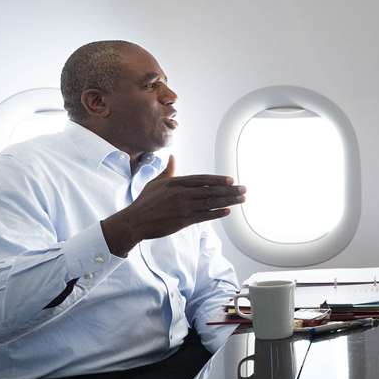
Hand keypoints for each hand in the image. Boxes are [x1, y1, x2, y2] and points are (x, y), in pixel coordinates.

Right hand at [102, 156, 245, 254]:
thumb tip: (173, 157)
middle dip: (229, 190)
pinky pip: (204, 216)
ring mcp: (183, 207)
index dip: (218, 180)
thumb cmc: (145, 202)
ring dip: (228, 200)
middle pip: (210, 190)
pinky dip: (217, 213)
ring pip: (211, 202)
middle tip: (244, 189)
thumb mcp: (156, 182)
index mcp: (176, 183)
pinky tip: (228, 211)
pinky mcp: (183, 221)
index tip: (231, 180)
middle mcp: (181, 193)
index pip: (202, 179)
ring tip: (241, 199)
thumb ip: (168, 171)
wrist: (135, 221)